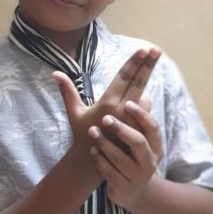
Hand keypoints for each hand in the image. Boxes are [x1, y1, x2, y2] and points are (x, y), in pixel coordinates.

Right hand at [53, 47, 160, 165]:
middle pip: (139, 83)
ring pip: (143, 98)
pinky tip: (133, 108)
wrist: (92, 163)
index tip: (145, 50)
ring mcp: (133, 121)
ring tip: (130, 98)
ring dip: (141, 91)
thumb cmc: (82, 134)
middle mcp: (122, 111)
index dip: (134, 62)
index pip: (124, 77)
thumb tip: (55, 72)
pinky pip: (145, 112)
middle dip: (148, 65)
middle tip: (157, 50)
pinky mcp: (139, 130)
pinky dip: (141, 106)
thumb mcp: (74, 112)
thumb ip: (68, 91)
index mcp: (107, 103)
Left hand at [89, 101, 162, 210]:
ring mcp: (137, 177)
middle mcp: (149, 162)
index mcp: (155, 147)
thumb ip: (138, 122)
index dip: (141, 115)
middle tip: (106, 118)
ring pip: (121, 159)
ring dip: (105, 144)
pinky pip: (110, 172)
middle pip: (138, 143)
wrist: (132, 193)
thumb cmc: (133, 159)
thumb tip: (141, 95)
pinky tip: (92, 150)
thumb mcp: (140, 142)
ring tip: (92, 131)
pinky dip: (100, 160)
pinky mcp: (123, 188)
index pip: (153, 128)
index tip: (127, 104)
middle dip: (122, 129)